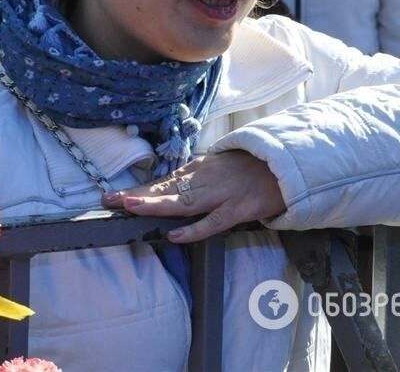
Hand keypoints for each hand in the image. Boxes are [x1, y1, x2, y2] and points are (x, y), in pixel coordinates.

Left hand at [101, 151, 285, 242]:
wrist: (288, 164)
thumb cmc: (253, 167)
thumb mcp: (220, 166)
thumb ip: (197, 176)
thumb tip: (171, 186)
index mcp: (201, 169)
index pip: (164, 182)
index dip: (140, 189)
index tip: (114, 196)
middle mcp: (206, 179)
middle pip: (167, 189)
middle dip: (139, 195)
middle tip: (110, 200)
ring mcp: (222, 194)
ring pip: (184, 202)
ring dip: (156, 205)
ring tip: (131, 207)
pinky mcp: (239, 208)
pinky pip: (213, 222)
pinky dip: (194, 229)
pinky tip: (174, 234)